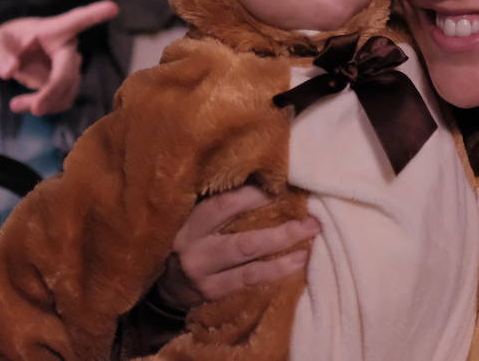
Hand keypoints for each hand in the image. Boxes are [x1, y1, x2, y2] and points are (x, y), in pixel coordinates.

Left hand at [0, 0, 119, 115]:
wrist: (16, 52)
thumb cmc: (8, 41)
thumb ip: (0, 55)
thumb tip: (10, 72)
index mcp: (54, 30)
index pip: (77, 20)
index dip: (95, 14)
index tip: (113, 7)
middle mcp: (68, 48)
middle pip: (68, 72)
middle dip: (52, 91)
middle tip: (35, 109)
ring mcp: (70, 67)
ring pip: (67, 90)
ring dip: (46, 102)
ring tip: (16, 104)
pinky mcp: (67, 83)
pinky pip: (63, 99)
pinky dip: (48, 106)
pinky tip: (28, 105)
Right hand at [155, 185, 318, 311]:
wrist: (166, 283)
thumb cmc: (191, 238)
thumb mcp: (196, 217)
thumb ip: (222, 203)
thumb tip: (266, 180)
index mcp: (192, 223)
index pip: (224, 205)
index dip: (255, 196)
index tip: (285, 188)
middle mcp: (196, 252)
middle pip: (244, 243)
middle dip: (282, 234)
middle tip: (312, 223)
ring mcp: (204, 279)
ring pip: (249, 271)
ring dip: (281, 262)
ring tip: (306, 252)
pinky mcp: (212, 297)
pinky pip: (247, 288)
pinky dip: (271, 279)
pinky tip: (292, 271)